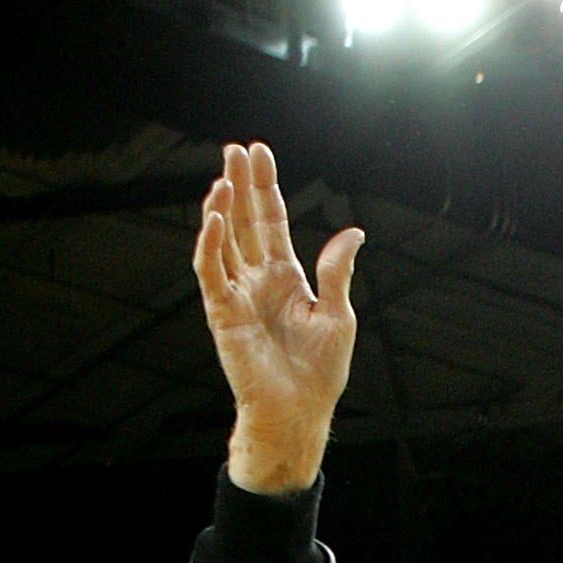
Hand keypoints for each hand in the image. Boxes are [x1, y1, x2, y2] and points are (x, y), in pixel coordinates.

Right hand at [193, 140, 362, 495]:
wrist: (298, 414)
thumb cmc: (319, 374)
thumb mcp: (338, 316)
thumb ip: (336, 272)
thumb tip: (353, 232)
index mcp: (285, 279)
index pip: (271, 222)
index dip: (265, 189)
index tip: (259, 154)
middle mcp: (258, 282)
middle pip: (244, 223)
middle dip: (239, 185)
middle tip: (234, 149)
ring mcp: (238, 296)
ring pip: (224, 242)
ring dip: (221, 209)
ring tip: (223, 177)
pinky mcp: (223, 315)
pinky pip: (211, 273)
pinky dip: (210, 246)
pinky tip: (214, 219)